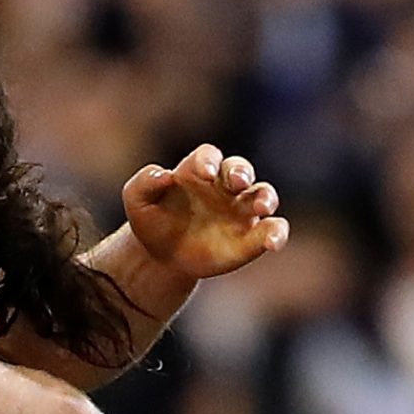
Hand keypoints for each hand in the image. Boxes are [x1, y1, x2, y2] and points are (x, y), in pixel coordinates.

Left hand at [120, 146, 287, 286]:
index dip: (208, 161)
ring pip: (262, 195)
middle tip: (238, 180)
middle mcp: (224, 186)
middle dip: (241, 172)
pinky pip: (270, 230)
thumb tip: (164, 175)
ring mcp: (240, 210)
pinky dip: (277, 233)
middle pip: (240, 169)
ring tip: (262, 208)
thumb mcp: (137, 201)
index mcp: (198, 171)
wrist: (162, 256)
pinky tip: (274, 242)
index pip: (208, 157)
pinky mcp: (251, 237)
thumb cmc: (151, 221)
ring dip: (266, 198)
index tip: (205, 172)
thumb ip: (144, 183)